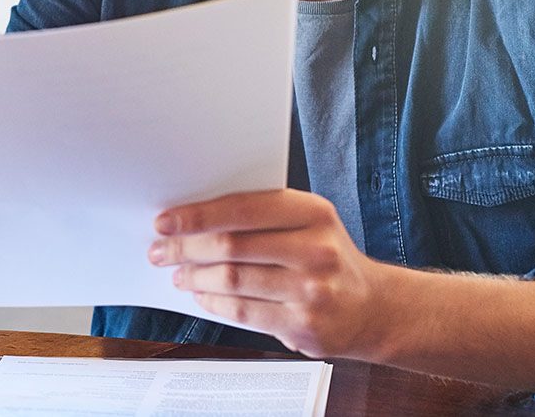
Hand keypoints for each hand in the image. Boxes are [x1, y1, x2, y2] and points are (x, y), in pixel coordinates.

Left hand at [148, 188, 386, 359]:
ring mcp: (313, 291)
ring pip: (234, 280)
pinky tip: (201, 295)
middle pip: (232, 245)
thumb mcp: (307, 221)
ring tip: (178, 274)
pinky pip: (244, 312)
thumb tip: (194, 219)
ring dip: (195, 277)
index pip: (242, 208)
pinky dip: (214, 303)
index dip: (197, 215)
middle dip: (187, 247)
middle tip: (161, 250)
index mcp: (313, 212)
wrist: (372, 307)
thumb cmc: (324, 254)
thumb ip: (261, 215)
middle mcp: (316, 249)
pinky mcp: (305, 327)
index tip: (165, 221)